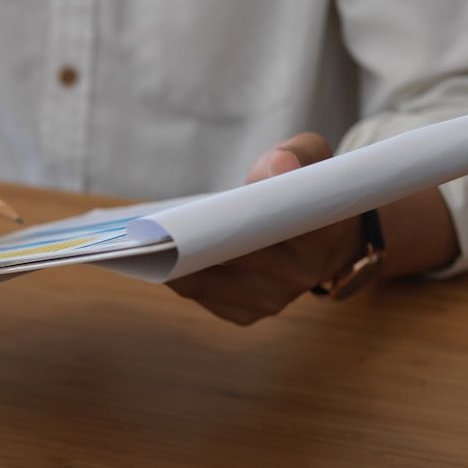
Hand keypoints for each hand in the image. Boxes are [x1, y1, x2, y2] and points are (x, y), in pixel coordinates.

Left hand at [166, 133, 366, 325]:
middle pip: (235, 258)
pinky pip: (202, 296)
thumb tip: (277, 167)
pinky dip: (176, 277)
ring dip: (174, 263)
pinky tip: (153, 257)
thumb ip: (298, 155)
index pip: (282, 224)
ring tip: (143, 242)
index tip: (210, 209)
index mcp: (324, 233)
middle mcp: (300, 275)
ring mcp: (272, 299)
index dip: (245, 216)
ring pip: (209, 283)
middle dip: (195, 241)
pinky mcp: (245, 313)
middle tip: (155, 228)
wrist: (322, 236)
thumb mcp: (313, 159)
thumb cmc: (308, 191)